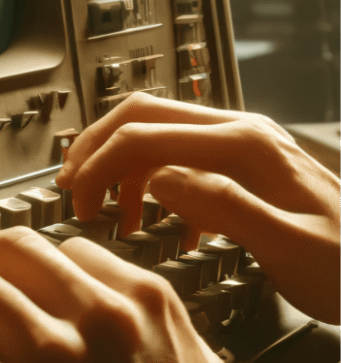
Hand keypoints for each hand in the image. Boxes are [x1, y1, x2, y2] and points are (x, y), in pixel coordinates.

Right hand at [55, 93, 339, 323]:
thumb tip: (161, 182)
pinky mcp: (245, 165)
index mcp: (246, 148)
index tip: (78, 202)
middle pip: (144, 116)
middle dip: (98, 149)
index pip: (146, 136)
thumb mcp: (291, 247)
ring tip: (106, 210)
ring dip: (121, 164)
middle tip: (72, 189)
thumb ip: (224, 208)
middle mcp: (242, 133)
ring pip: (159, 132)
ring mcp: (244, 145)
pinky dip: (153, 181)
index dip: (100, 165)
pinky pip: (181, 155)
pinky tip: (158, 221)